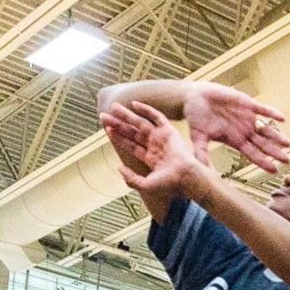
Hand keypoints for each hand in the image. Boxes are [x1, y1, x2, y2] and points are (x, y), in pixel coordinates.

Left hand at [104, 101, 220, 199]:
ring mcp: (162, 137)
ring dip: (127, 115)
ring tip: (113, 107)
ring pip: (140, 123)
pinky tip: (134, 104)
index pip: (131, 145)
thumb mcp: (145, 185)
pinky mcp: (169, 131)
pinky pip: (157, 117)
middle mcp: (155, 146)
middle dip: (118, 124)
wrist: (186, 177)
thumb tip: (118, 167)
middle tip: (103, 116)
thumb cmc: (169, 184)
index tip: (107, 130)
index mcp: (151, 158)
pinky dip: (146, 110)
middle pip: (132, 132)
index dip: (118, 137)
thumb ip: (130, 178)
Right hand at [180, 82, 289, 173]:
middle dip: (275, 152)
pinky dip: (272, 113)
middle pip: (263, 144)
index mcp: (235, 141)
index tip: (274, 170)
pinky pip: (263, 110)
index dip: (263, 162)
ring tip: (288, 144)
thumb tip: (201, 169)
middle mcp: (244, 131)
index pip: (252, 154)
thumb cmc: (196, 118)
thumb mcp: (198, 137)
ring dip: (277, 136)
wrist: (194, 98)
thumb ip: (201, 152)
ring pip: (266, 129)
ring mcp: (247, 118)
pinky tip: (282, 119)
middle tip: (287, 160)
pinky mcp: (247, 104)